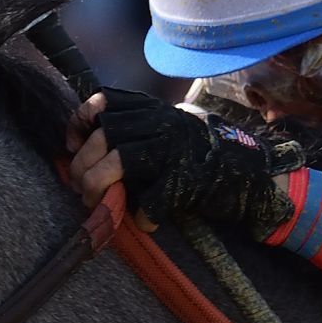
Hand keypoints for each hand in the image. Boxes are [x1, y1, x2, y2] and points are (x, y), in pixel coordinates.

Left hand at [70, 88, 303, 235]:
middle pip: (105, 135)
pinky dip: (143, 215)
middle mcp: (162, 122)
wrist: (248, 174)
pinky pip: (152, 199)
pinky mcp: (187, 178)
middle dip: (82, 165)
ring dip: (99, 185)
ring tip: (97, 204)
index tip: (72, 145)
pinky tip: (145, 222)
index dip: (81, 121)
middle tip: (80, 188)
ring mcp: (175, 148)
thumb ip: (131, 134)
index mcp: (153, 109)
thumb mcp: (164, 133)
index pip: (104, 101)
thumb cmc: (197, 158)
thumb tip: (84, 157)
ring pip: (120, 161)